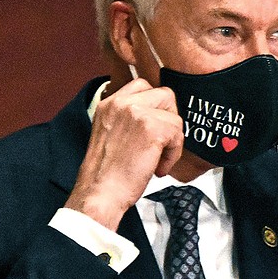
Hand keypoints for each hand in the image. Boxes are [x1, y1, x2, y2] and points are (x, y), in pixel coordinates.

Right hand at [65, 78, 183, 230]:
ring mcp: (136, 113)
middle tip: (161, 142)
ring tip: (157, 160)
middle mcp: (121, 103)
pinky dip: (173, 155)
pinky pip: (177, 134)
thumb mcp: (109, 134)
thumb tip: (156, 116)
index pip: (142, 85)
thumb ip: (128, 120)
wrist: (100, 193)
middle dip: (169, 119)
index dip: (156, 106)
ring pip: (174, 116)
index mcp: (109, 103)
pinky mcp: (151, 128)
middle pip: (165, 94)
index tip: (157, 125)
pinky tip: (158, 168)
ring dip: (172, 141)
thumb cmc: (105, 174)